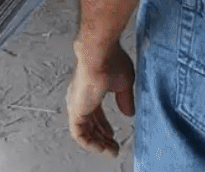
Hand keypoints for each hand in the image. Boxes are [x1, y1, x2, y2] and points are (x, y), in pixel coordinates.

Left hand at [66, 42, 135, 156]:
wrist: (100, 54)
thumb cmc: (111, 60)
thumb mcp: (124, 83)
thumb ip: (125, 99)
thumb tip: (128, 113)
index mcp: (90, 90)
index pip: (95, 113)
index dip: (104, 126)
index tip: (113, 135)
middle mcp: (81, 98)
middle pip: (90, 124)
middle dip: (102, 138)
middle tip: (113, 148)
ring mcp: (77, 104)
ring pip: (84, 131)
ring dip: (98, 144)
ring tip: (110, 152)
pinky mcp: (75, 110)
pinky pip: (78, 134)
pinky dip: (89, 143)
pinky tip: (101, 149)